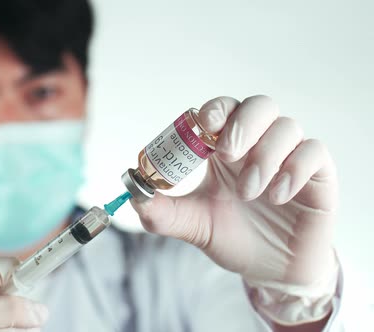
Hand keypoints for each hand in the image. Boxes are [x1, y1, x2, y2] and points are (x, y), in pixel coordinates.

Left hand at [131, 95, 337, 285]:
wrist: (268, 272)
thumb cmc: (231, 238)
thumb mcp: (192, 225)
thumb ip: (162, 212)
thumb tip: (134, 195)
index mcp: (225, 150)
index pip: (223, 111)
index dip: (215, 110)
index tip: (205, 125)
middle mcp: (258, 146)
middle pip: (259, 105)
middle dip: (242, 123)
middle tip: (226, 154)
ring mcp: (290, 158)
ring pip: (287, 127)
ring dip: (265, 155)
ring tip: (249, 192)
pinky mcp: (318, 176)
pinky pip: (315, 152)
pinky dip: (295, 169)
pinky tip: (278, 196)